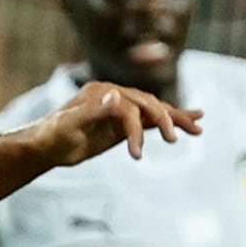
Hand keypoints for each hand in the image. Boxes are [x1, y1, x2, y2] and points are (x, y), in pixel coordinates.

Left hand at [30, 80, 200, 167]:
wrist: (46, 145)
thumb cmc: (53, 135)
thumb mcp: (69, 125)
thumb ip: (93, 110)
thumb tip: (118, 95)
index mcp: (102, 92)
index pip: (128, 107)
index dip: (135, 129)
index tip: (136, 154)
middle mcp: (116, 96)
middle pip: (148, 104)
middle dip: (165, 120)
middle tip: (175, 140)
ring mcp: (123, 108)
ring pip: (155, 110)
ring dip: (177, 119)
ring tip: (199, 128)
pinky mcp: (127, 122)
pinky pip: (152, 119)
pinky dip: (172, 120)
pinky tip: (192, 121)